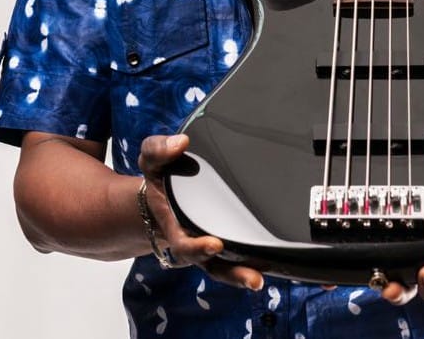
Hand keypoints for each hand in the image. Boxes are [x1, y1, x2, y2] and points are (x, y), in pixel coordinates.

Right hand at [138, 133, 263, 290]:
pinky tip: (271, 262)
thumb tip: (180, 143)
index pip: (184, 242)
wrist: (162, 193)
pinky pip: (236, 256)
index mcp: (174, 224)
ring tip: (259, 281)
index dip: (198, 247)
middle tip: (252, 277)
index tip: (215, 244)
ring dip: (241, 275)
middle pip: (210, 264)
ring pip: (224, 267)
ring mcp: (209, 243)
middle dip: (230, 271)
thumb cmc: (161, 175)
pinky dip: (250, 261)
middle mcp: (193, 239)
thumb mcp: (152, 158)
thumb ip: (160, 149)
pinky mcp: (224, 240)